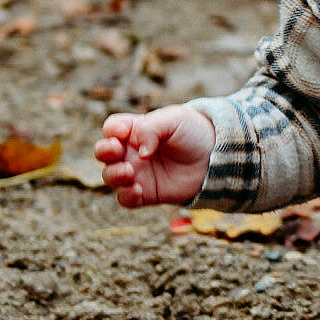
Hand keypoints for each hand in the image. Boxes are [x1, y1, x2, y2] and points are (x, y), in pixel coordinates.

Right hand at [95, 106, 215, 208]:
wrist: (216, 157)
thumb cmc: (194, 133)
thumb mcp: (174, 120)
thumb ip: (151, 129)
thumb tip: (140, 153)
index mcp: (136, 130)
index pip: (111, 128)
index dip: (112, 130)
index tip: (124, 132)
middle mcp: (132, 152)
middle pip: (103, 152)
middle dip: (104, 151)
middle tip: (117, 151)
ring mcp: (138, 173)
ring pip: (110, 176)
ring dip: (113, 174)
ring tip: (130, 171)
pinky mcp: (147, 193)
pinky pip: (125, 199)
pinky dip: (126, 196)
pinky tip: (138, 190)